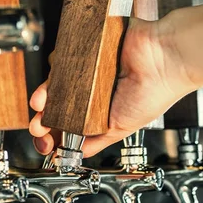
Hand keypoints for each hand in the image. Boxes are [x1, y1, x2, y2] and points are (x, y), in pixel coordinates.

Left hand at [29, 15, 196, 156]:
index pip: (72, 126)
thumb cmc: (154, 93)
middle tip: (37, 125)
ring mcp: (91, 69)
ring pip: (59, 81)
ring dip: (45, 93)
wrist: (164, 60)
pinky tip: (57, 74)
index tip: (46, 143)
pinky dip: (57, 63)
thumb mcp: (121, 128)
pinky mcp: (89, 48)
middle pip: (59, 104)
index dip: (55, 135)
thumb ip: (97, 141)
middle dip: (43, 117)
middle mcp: (96, 91)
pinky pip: (66, 54)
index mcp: (104, 111)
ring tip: (41, 101)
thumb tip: (77, 153)